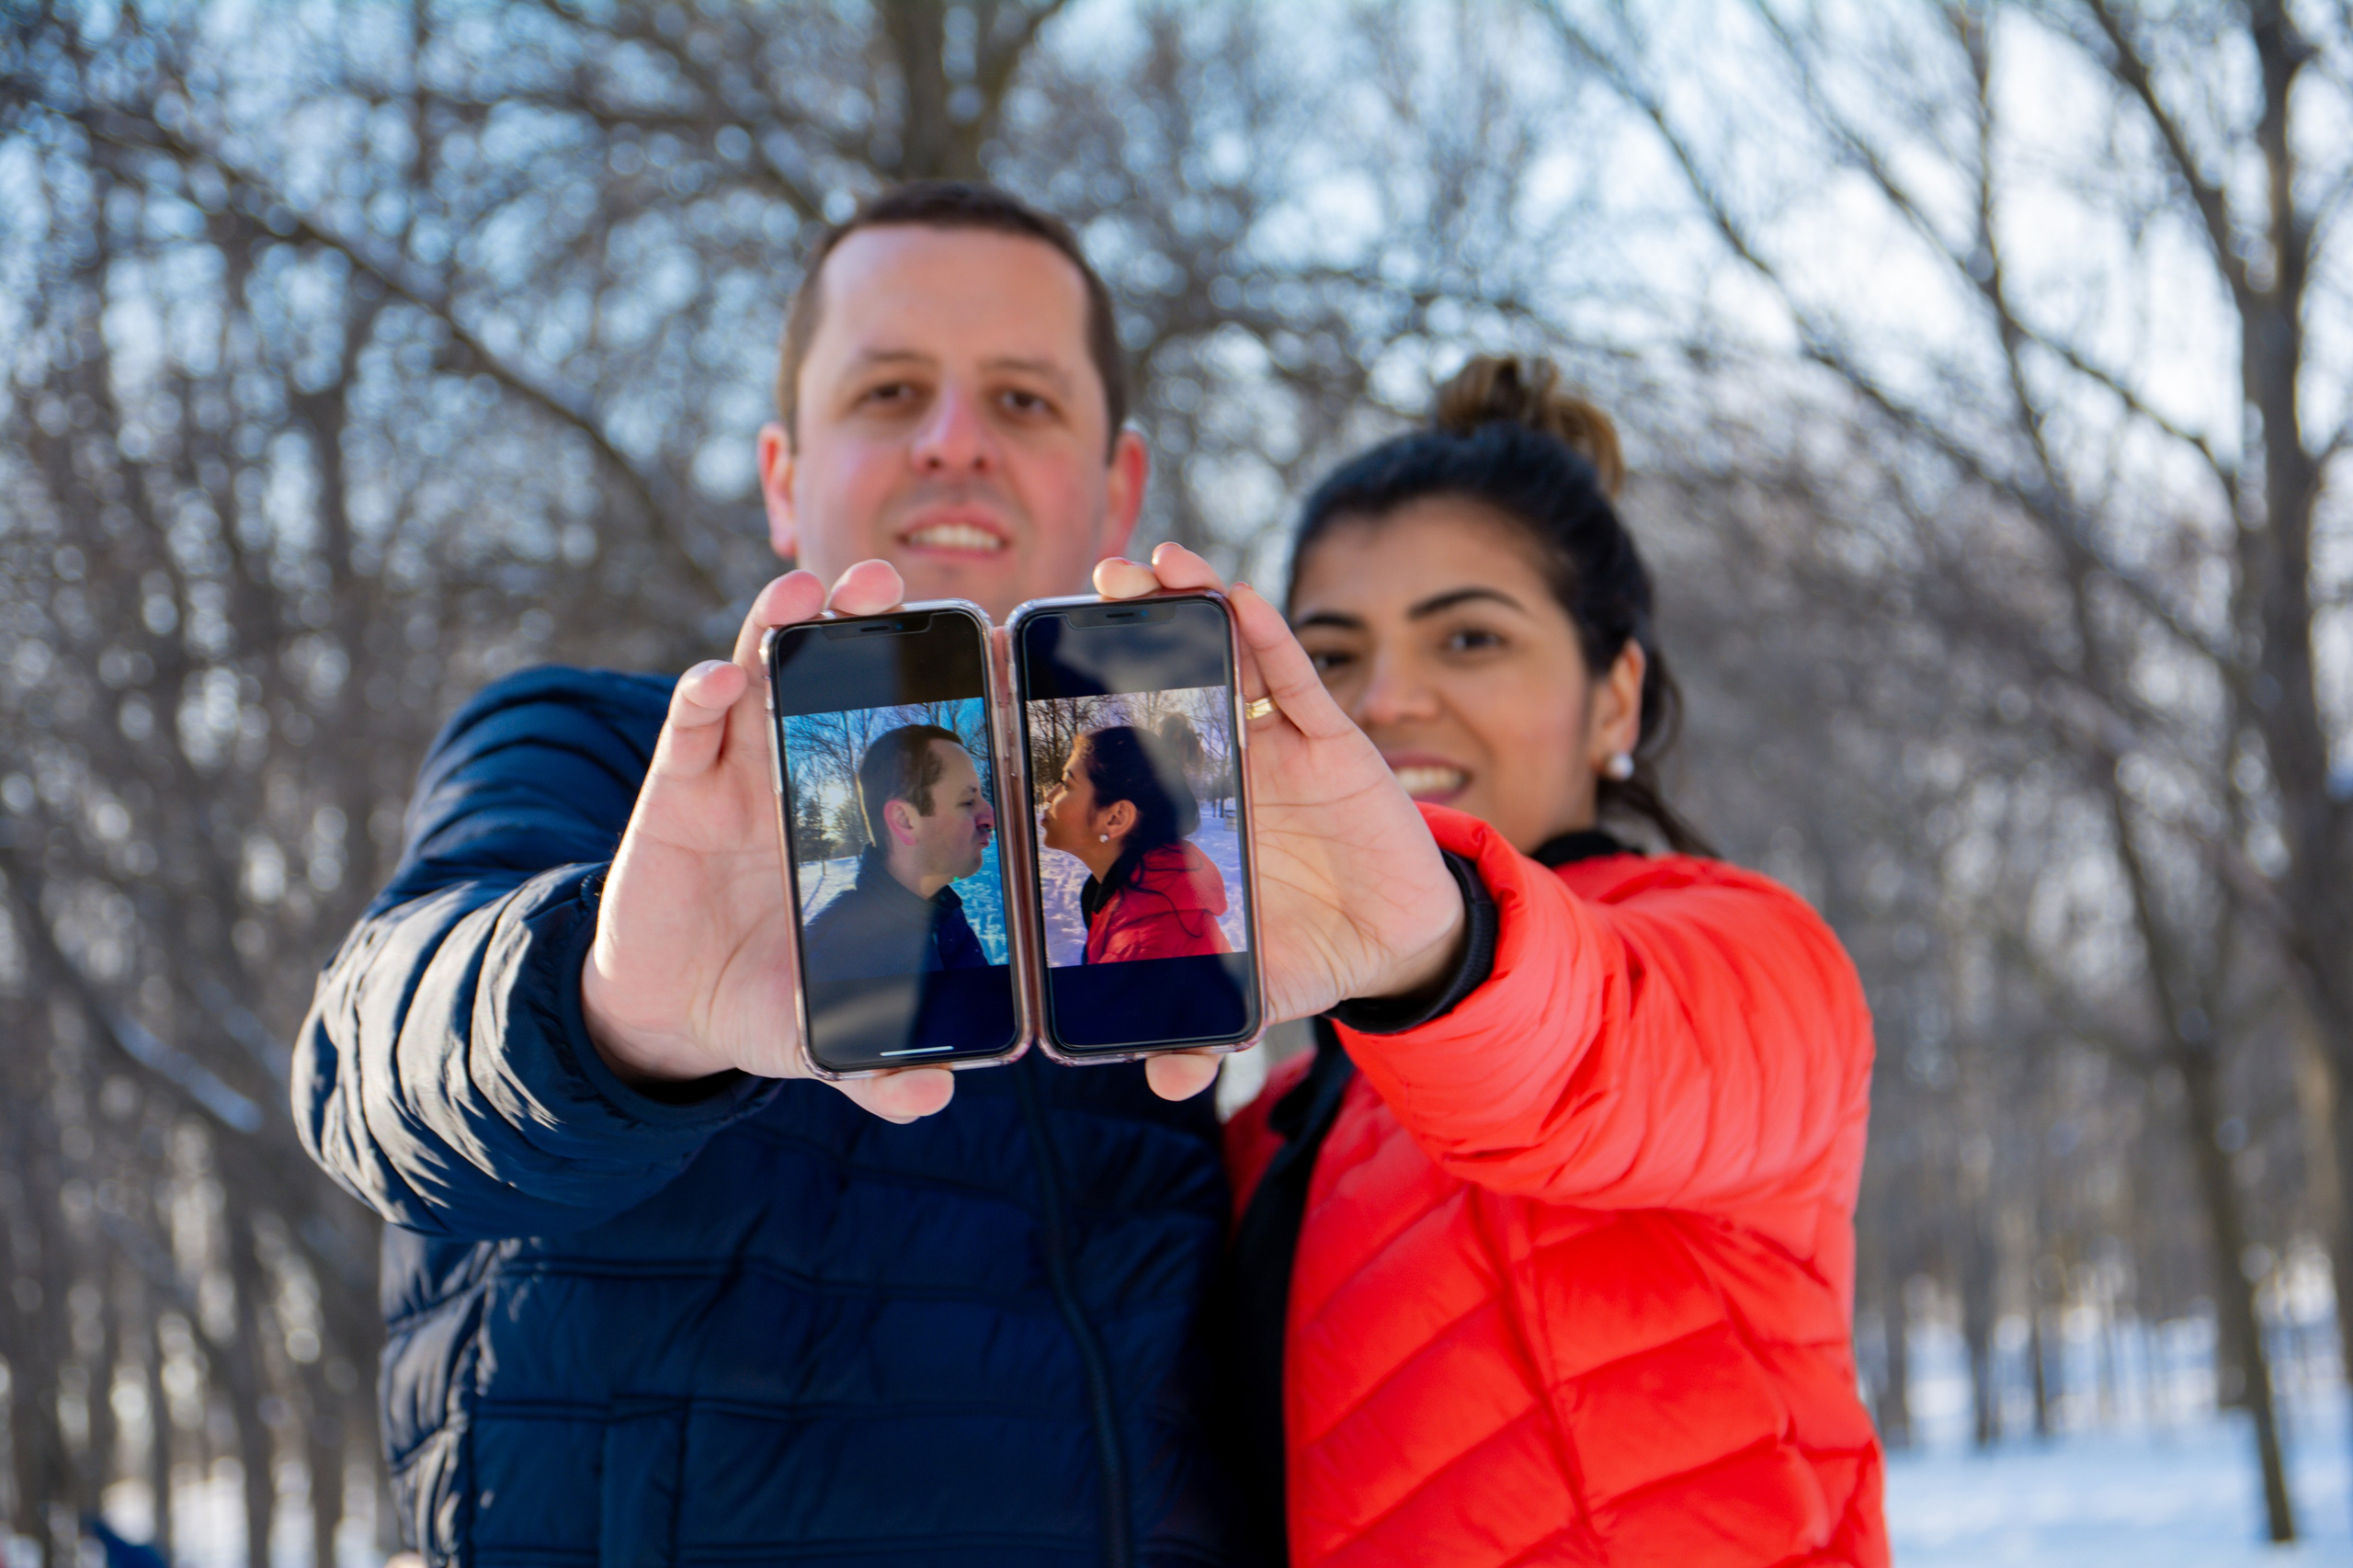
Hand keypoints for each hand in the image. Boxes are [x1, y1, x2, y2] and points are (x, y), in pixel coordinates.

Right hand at [580, 560, 955, 1122]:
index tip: (989, 638)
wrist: (668, 1009)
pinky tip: (713, 675)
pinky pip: (691, 728)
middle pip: (843, 676)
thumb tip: (936, 1100)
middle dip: (869, 621)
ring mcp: (742, 770)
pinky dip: (700, 695)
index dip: (947, 684)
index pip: (913, 734)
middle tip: (900, 579)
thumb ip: (875, 1064)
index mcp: (865, 817)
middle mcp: (810, 774)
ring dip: (786, 626)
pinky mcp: (677, 788)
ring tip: (812, 589)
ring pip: (767, 674)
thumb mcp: (824, 1033)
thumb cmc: (769, 997)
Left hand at [1097, 544, 1467, 1103]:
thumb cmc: (1295, 949)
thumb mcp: (1242, 992)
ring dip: (1171, 606)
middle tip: (1057, 598)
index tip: (996, 675)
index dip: (1054, 713)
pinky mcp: (1326, 734)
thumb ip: (1200, 1029)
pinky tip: (1225, 593)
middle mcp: (1206, 764)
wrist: (1394, 940)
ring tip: (1130, 570)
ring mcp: (1264, 741)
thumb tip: (1169, 1083)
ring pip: (1210, 656)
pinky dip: (1259, 628)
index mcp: (1169, 817)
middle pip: (1146, 683)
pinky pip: (1289, 671)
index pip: (1102, 752)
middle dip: (1104, 637)